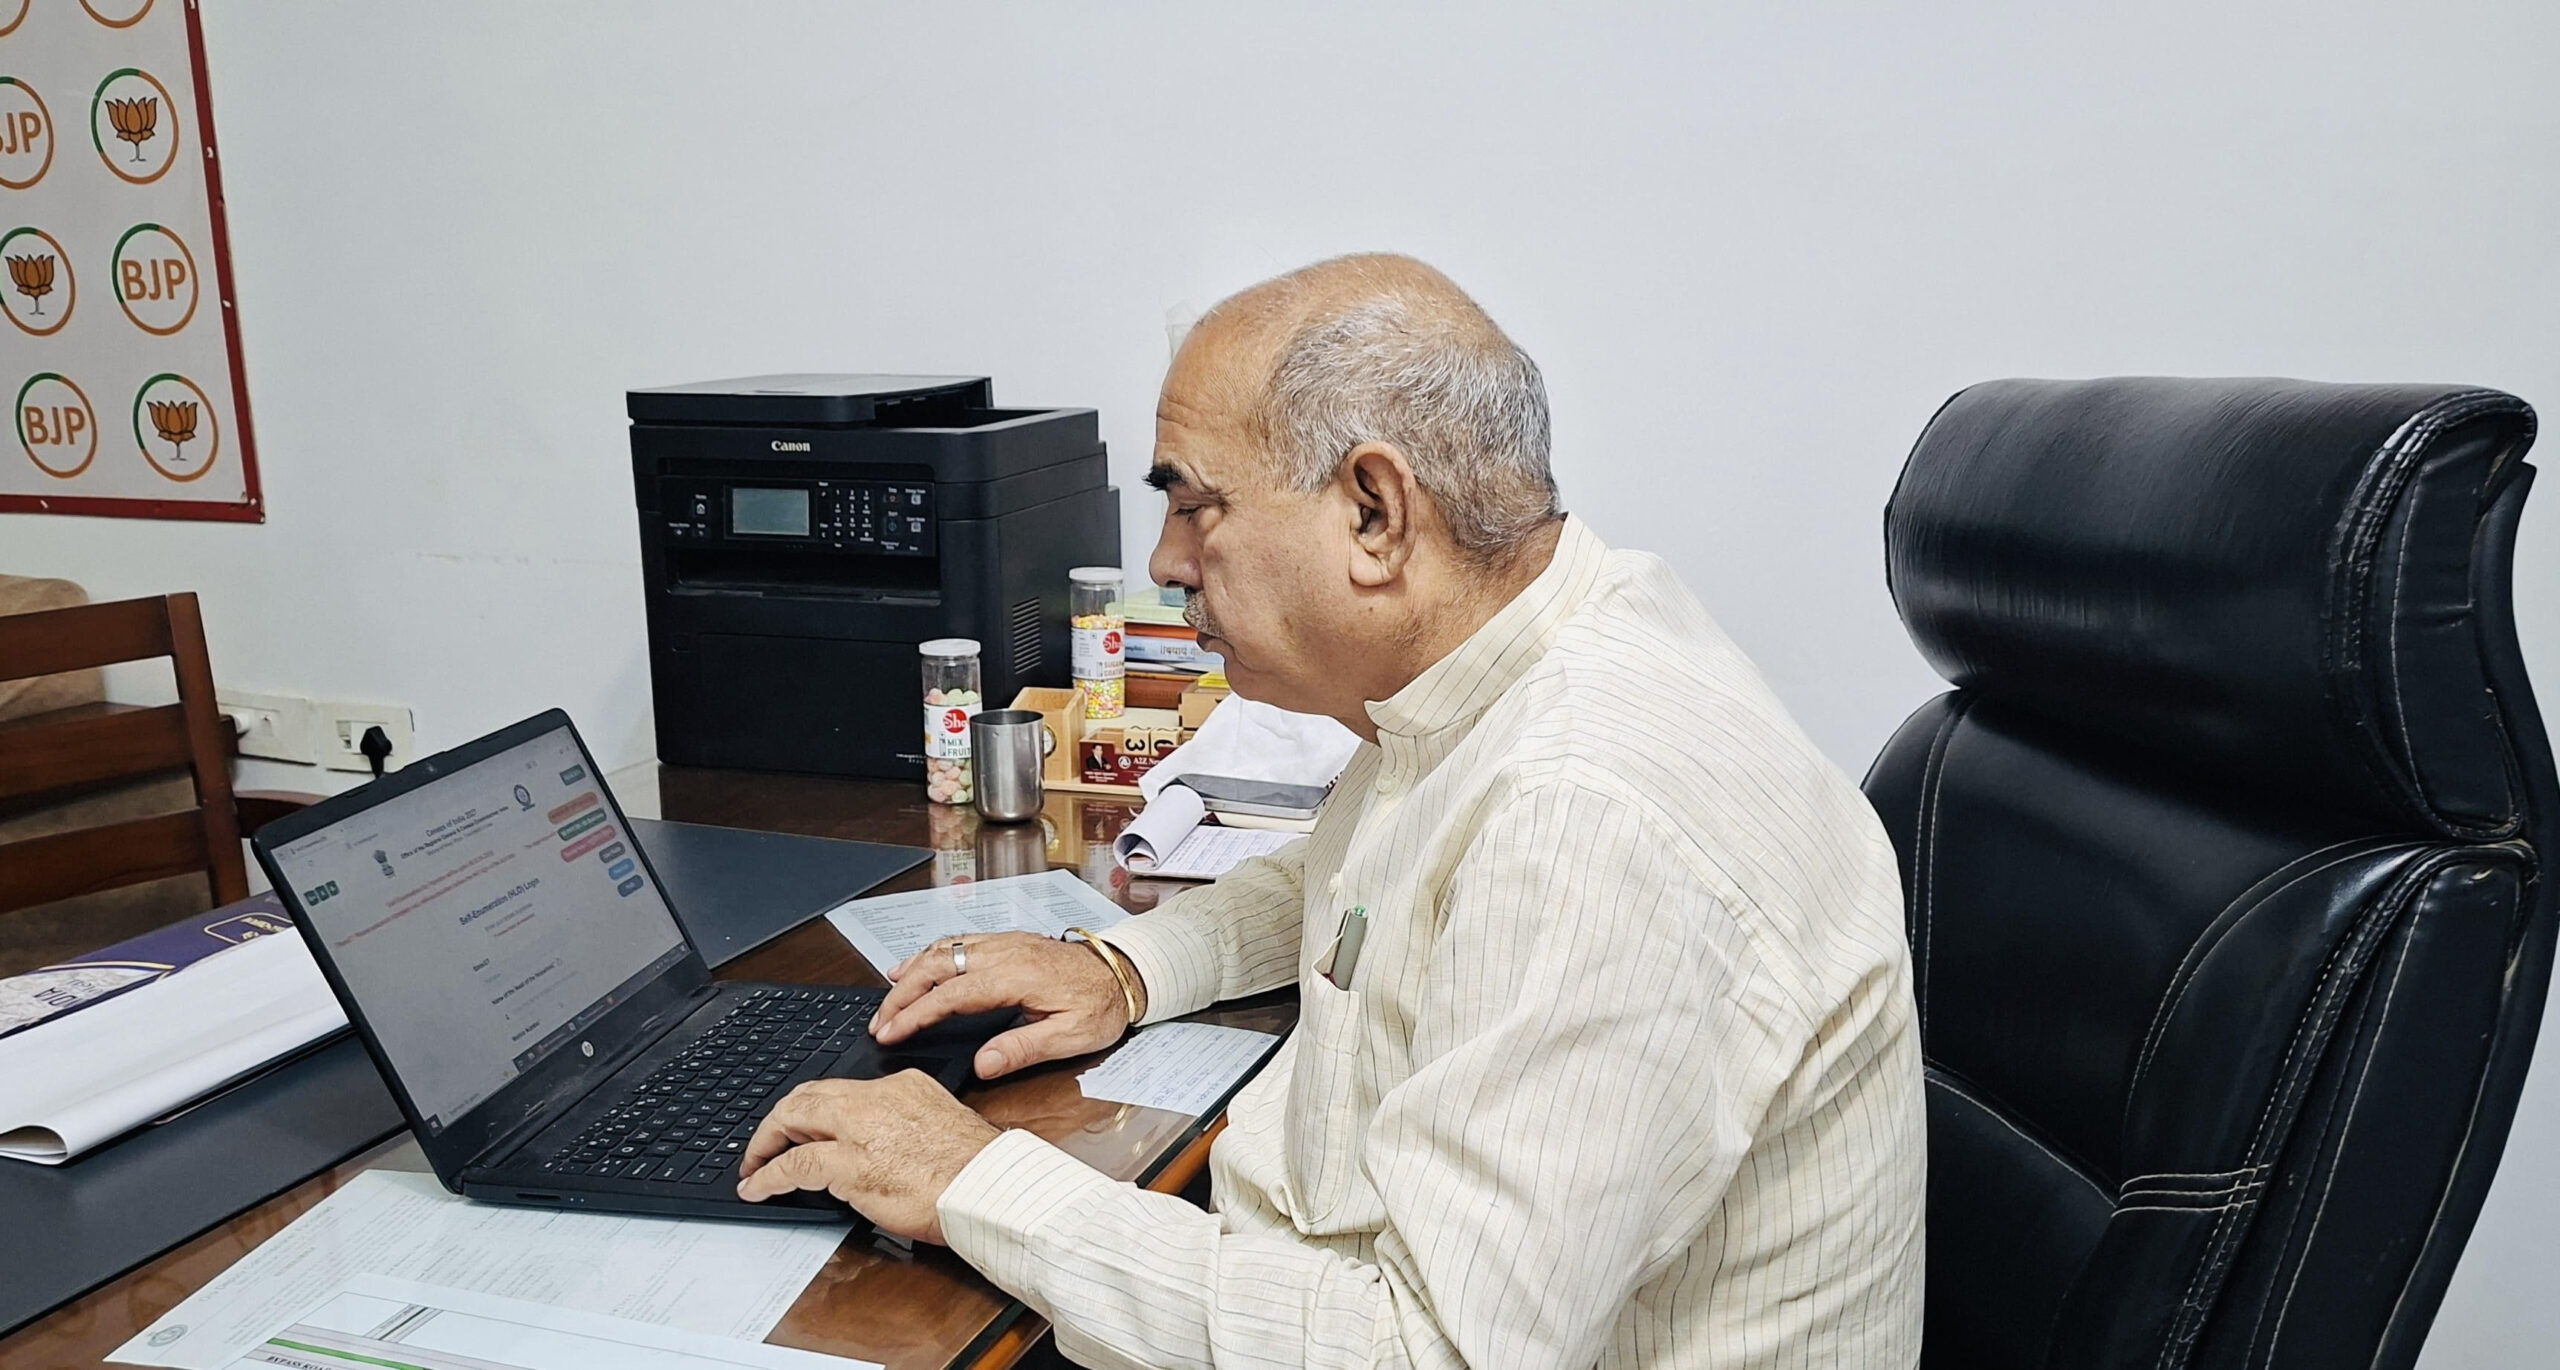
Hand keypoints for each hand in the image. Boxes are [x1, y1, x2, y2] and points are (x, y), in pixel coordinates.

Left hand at [734, 1071, 999, 1242]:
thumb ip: (904, 1126)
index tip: (803, 1125)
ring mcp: (861, 1127)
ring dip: (765, 1142)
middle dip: (779, 1118)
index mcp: (903, 1084)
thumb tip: (878, 1148)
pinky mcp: (850, 1163)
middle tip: (765, 1142)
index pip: (844, 1089)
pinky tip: (758, 1187)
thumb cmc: (976, 1170)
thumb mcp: (938, 1127)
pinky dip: (768, 1175)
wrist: (990, 1188)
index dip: (813, 1108)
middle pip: (809, 1094)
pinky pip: (793, 1164)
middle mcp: (878, 1097)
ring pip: (793, 1117)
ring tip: (753, 1164)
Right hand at [870, 931, 1141, 1078]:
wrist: (1124, 972)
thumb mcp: (1070, 1037)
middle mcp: (1003, 953)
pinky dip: (929, 955)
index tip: (889, 1033)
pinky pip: (958, 943)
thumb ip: (1023, 1049)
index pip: (950, 996)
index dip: (915, 1015)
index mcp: (1014, 977)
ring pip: (943, 951)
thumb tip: (982, 1064)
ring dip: (910, 974)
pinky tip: (915, 967)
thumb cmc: (1102, 1005)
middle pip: (936, 968)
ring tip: (887, 1000)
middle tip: (878, 1023)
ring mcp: (1003, 943)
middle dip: (901, 995)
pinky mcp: (1006, 942)